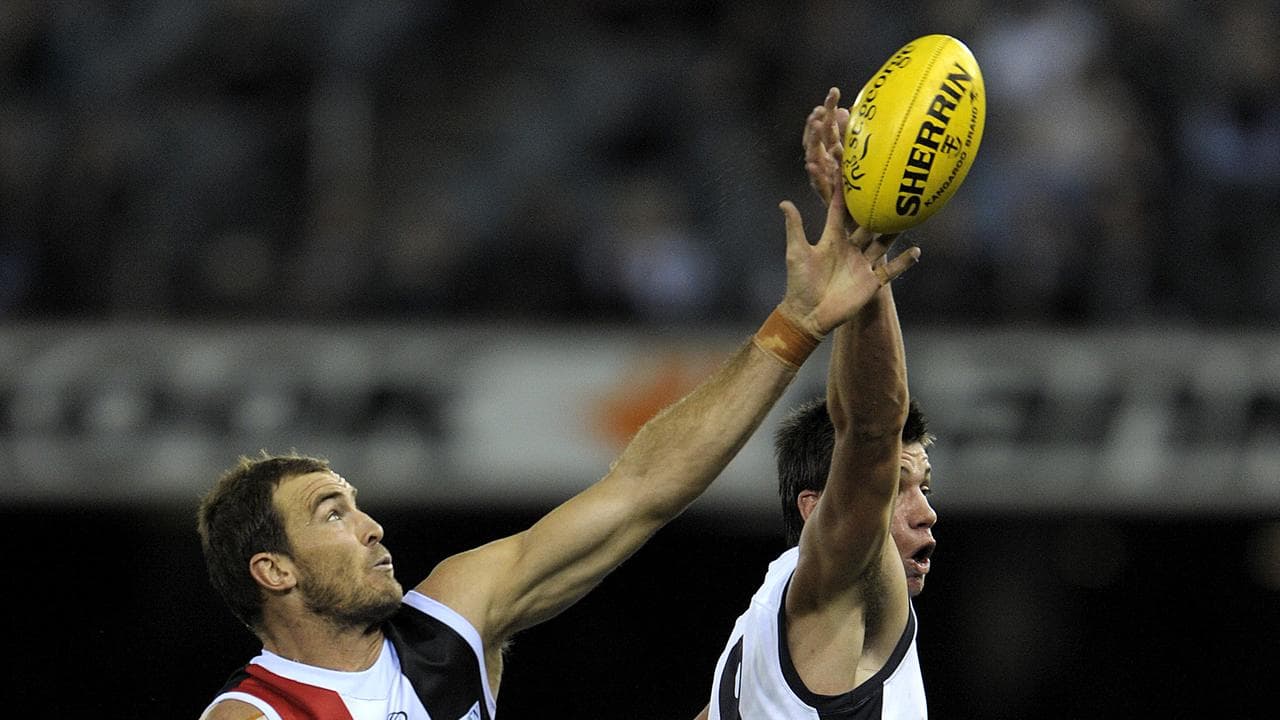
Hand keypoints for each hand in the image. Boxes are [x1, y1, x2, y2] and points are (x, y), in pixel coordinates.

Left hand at [776, 181, 918, 337]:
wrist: (808, 315)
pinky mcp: (871, 282)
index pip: (841, 210)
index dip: (845, 191)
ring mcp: (862, 264)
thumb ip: (795, 227)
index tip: (852, 170)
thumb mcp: (797, 252)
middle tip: (891, 187)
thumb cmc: (799, 283)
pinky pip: (891, 270)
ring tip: (911, 215)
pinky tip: (917, 251)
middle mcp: (850, 248)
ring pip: (883, 243)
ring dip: (896, 231)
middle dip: (878, 207)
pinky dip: (904, 262)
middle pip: (868, 223)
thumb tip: (784, 202)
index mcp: (832, 238)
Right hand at [803, 87, 850, 206]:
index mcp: (831, 153)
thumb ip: (850, 136)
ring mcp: (824, 179)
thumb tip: (846, 110)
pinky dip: (814, 174)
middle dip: (816, 123)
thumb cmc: (858, 189)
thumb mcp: (856, 157)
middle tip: (819, 108)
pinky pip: (819, 185)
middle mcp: (825, 164)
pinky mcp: (827, 196)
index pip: (827, 127)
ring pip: (814, 158)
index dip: (828, 109)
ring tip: (814, 124)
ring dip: (812, 141)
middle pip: (816, 140)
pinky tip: (811, 163)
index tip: (834, 92)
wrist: (860, 220)